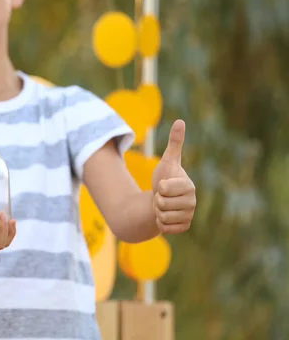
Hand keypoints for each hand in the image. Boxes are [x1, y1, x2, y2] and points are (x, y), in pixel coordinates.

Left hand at [151, 119, 195, 234]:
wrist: (161, 199)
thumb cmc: (165, 177)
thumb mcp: (168, 160)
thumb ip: (174, 142)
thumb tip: (180, 121)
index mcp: (190, 186)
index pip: (164, 189)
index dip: (159, 187)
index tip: (164, 185)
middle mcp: (193, 202)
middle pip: (162, 204)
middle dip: (157, 200)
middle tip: (163, 196)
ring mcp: (189, 216)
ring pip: (162, 217)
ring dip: (157, 211)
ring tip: (164, 205)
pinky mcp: (183, 228)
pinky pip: (164, 228)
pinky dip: (159, 223)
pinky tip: (165, 216)